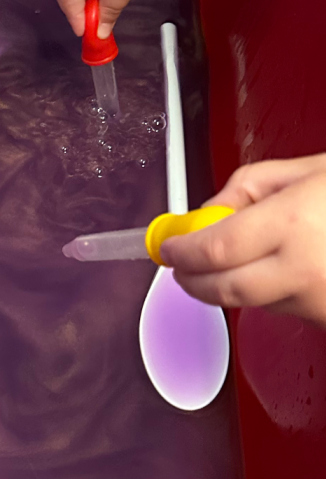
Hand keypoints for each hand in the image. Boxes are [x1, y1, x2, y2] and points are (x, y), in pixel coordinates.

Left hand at [160, 155, 325, 328]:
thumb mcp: (313, 170)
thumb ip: (249, 185)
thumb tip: (208, 212)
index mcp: (294, 222)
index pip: (212, 249)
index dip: (181, 251)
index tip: (168, 247)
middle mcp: (304, 269)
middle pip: (222, 288)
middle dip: (193, 279)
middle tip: (181, 266)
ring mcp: (317, 302)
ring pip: (252, 302)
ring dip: (236, 284)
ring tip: (248, 256)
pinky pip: (285, 309)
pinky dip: (274, 292)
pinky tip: (289, 268)